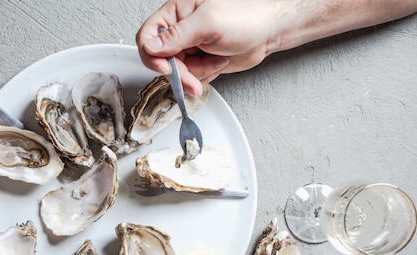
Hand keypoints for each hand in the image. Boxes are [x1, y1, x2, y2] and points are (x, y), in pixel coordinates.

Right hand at [136, 0, 276, 95]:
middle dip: (181, 72)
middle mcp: (180, 30)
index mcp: (176, 13)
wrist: (269, 31)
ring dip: (198, 72)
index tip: (166, 67)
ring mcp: (189, 47)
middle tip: (192, 78)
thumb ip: (176, 35)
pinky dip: (205, 76)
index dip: (152, 55)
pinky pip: (192, 78)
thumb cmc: (246, 16)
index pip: (147, 36)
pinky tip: (218, 63)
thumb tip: (150, 47)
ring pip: (178, 72)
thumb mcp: (208, 23)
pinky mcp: (200, 61)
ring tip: (216, 59)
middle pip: (162, 60)